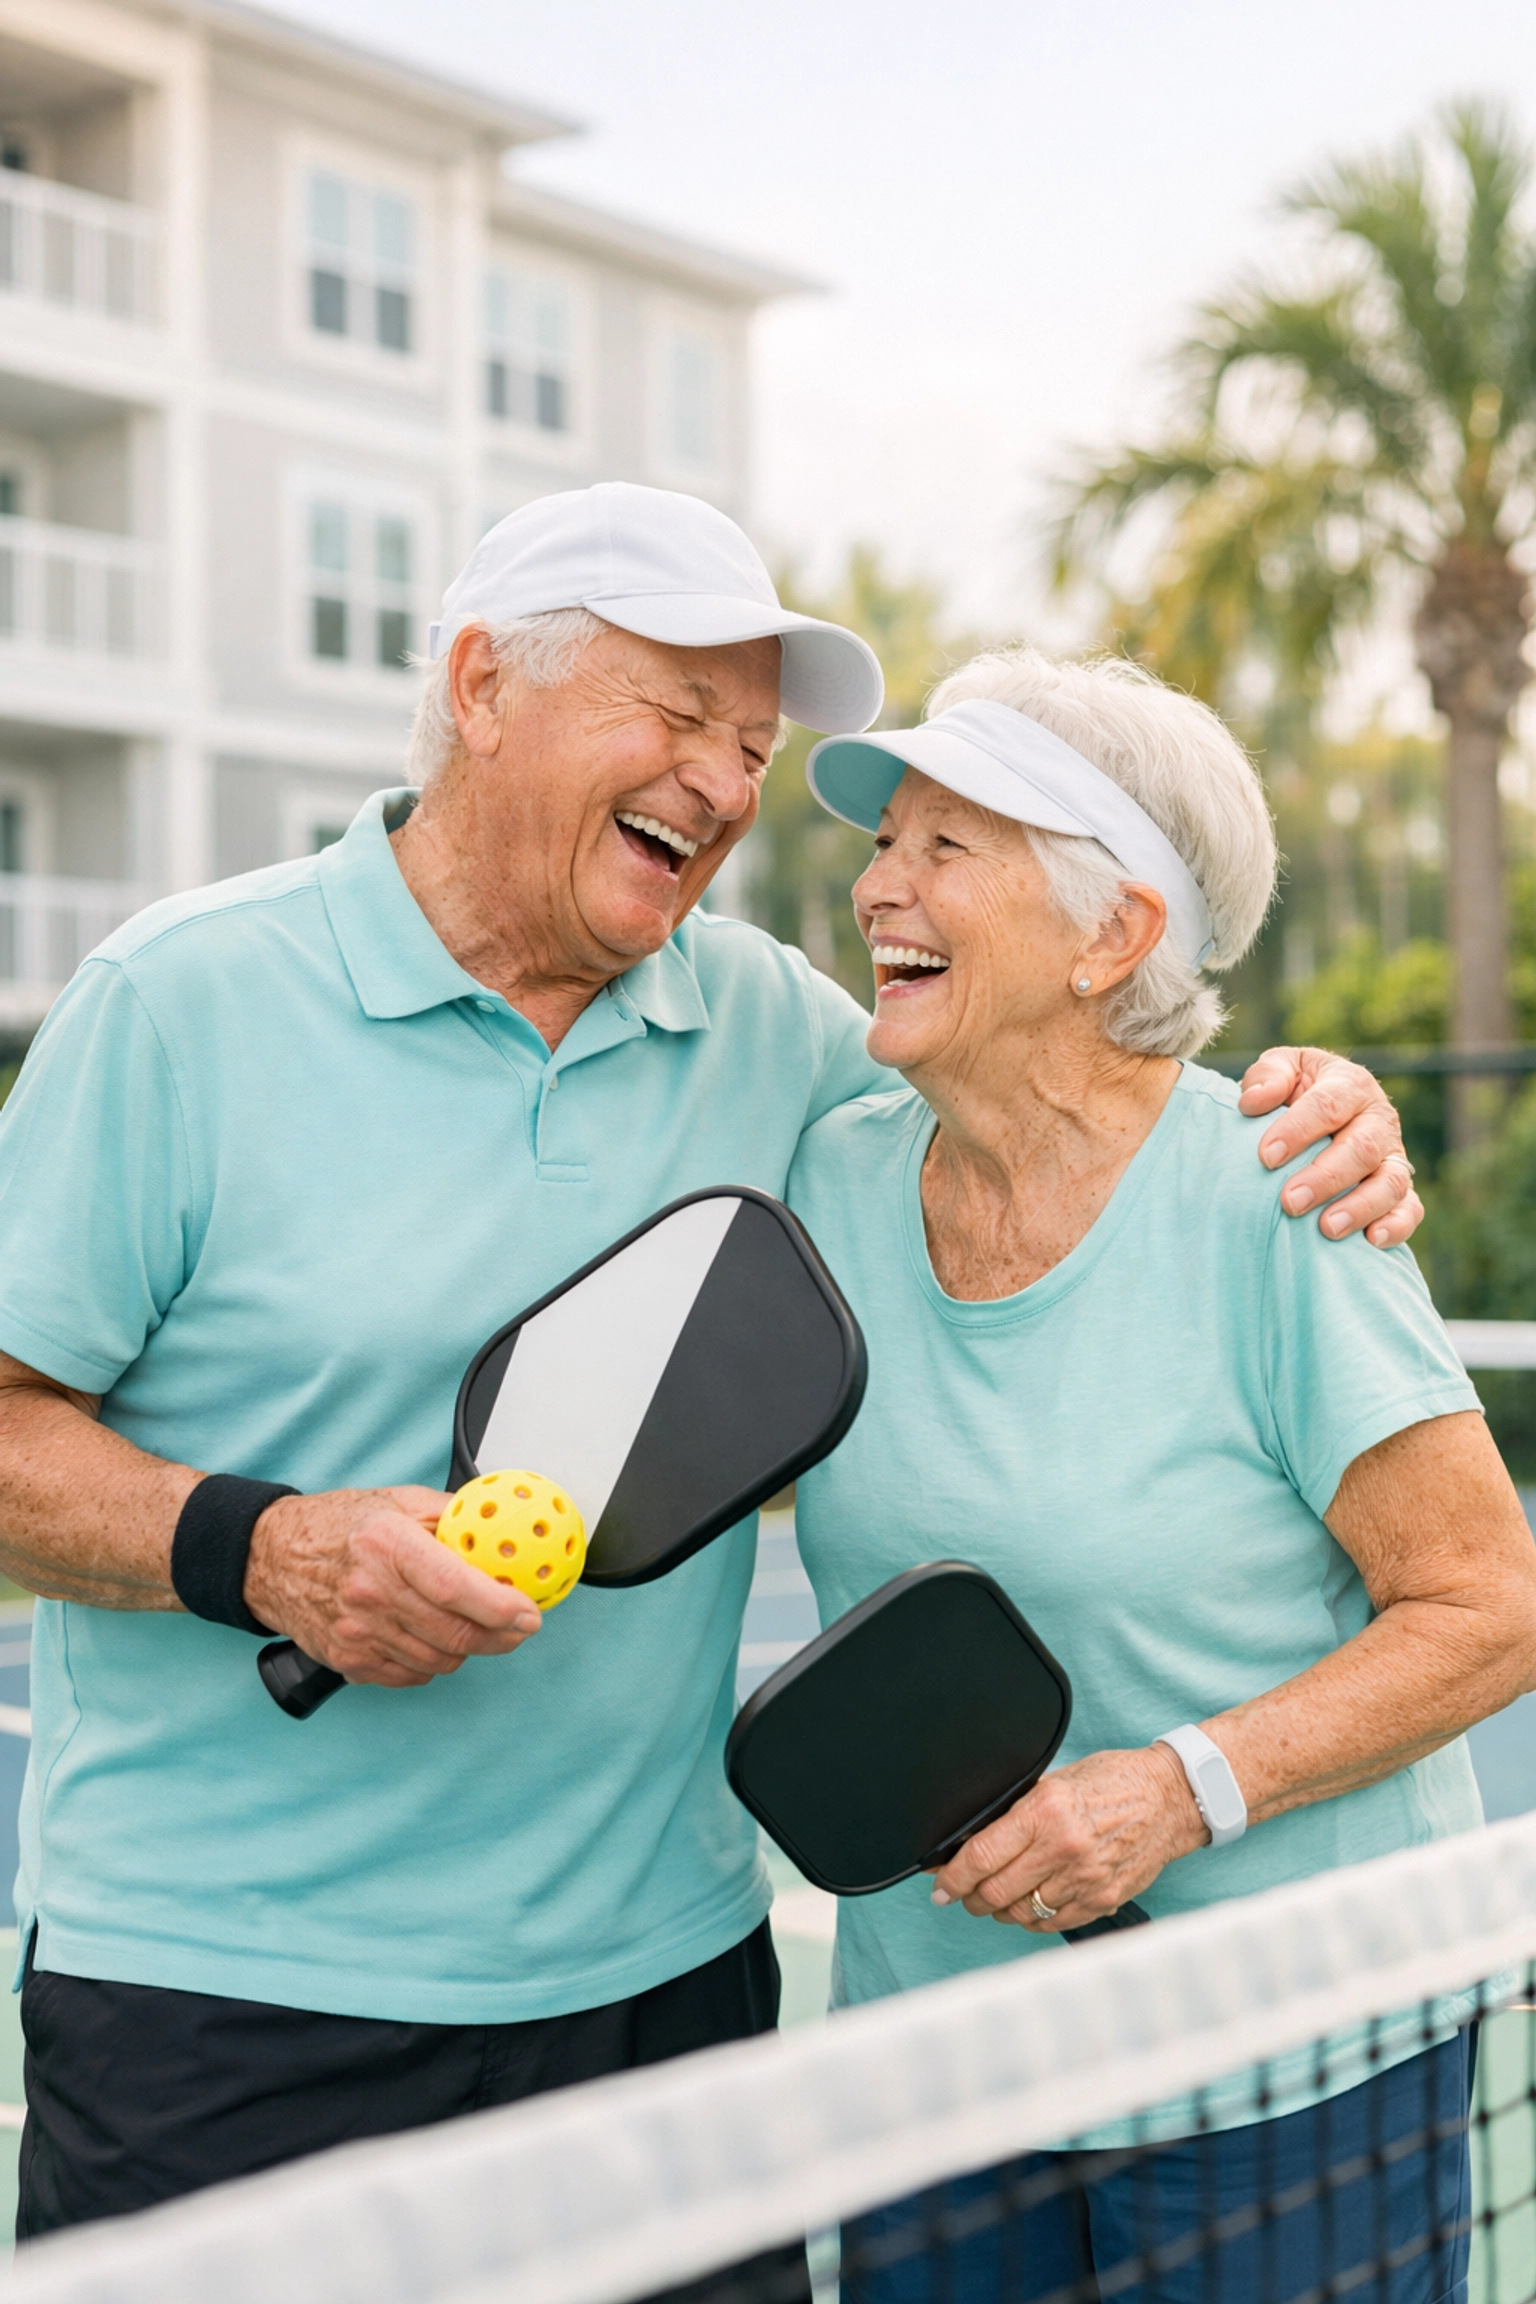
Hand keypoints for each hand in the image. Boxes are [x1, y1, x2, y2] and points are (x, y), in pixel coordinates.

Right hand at [244, 1486, 541, 1686]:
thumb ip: (452, 1516)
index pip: (455, 1587)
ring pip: (439, 1660)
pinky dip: (433, 1661)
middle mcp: (370, 1592)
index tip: (529, 1611)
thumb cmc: (336, 1526)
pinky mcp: (349, 1661)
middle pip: (455, 1634)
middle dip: (501, 1636)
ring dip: (469, 1648)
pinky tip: (433, 1637)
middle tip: (520, 1626)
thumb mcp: (397, 1502)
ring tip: (477, 1627)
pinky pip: (412, 1675)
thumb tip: (500, 1531)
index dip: (501, 1606)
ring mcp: (357, 1633)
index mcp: (386, 1545)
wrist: (271, 1558)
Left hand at [928, 1746, 1204, 1932]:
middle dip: (970, 1897)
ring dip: (1000, 1910)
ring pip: (1021, 1912)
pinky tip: (1027, 1906)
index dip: (951, 1878)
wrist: (1169, 1798)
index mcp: (1045, 1812)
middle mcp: (1063, 1849)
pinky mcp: (1103, 1899)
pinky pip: (1052, 1922)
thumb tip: (974, 1838)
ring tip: (994, 1899)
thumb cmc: (1112, 1782)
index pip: (981, 1857)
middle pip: (995, 1892)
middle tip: (961, 1894)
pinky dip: (1032, 1919)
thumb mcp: (1056, 1782)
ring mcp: (1085, 1879)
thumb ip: (1018, 1812)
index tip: (940, 1887)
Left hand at [1239, 1047, 1422, 1248]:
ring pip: (1391, 1182)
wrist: (1323, 1115)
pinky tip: (1372, 1240)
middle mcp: (1379, 1120)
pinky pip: (1410, 1209)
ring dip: (1360, 1207)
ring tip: (1327, 1229)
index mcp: (1350, 1085)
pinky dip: (1397, 1225)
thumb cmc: (1296, 1092)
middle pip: (1362, 1148)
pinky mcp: (1401, 1190)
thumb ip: (1267, 1075)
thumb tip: (1253, 1102)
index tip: (1266, 1157)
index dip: (1298, 1130)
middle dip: (1326, 1177)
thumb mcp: (1283, 1070)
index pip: (1327, 1105)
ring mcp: (1394, 1157)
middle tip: (1291, 1201)